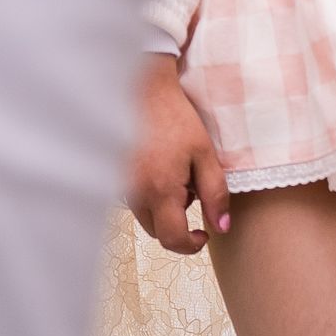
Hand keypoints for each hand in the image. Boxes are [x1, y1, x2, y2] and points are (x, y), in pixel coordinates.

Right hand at [126, 54, 230, 255]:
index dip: (191, 245)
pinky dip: (149, 195)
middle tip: (194, 191)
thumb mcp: (205, 154)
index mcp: (160, 191)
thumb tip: (222, 227)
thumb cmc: (175, 118)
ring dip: (164, 209)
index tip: (204, 233)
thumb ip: (215, 193)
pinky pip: (135, 200)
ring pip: (145, 217)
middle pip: (158, 232)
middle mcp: (135, 194)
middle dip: (179, 223)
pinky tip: (159, 168)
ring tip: (177, 172)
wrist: (143, 90)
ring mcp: (121, 187)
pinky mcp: (113, 179)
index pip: (173, 239)